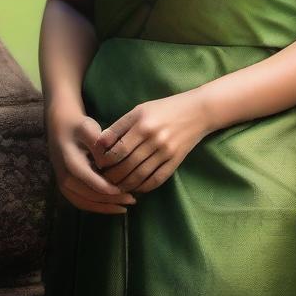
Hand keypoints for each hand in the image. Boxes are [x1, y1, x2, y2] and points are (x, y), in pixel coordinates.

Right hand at [47, 108, 138, 214]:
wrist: (60, 126)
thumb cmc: (78, 126)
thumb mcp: (88, 128)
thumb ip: (97, 144)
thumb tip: (106, 162)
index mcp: (71, 163)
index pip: (91, 182)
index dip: (109, 190)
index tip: (126, 191)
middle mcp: (65, 178)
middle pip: (90, 196)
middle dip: (111, 200)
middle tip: (132, 200)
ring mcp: (64, 185)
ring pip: (86, 203)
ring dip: (105, 207)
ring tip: (125, 207)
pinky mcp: (66, 188)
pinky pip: (81, 202)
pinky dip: (97, 207)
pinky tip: (112, 207)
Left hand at [90, 90, 212, 195]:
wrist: (197, 111)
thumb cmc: (164, 108)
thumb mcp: (140, 110)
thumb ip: (120, 126)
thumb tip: (99, 144)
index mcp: (142, 123)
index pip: (117, 148)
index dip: (104, 160)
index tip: (98, 164)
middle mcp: (153, 137)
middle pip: (126, 164)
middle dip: (111, 175)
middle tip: (103, 179)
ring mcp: (165, 151)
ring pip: (139, 175)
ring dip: (124, 184)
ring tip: (115, 186)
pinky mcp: (175, 161)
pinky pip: (156, 180)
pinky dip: (143, 187)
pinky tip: (135, 188)